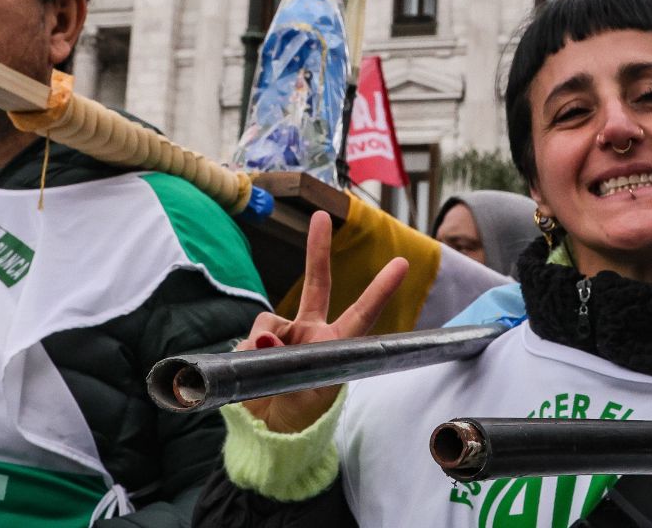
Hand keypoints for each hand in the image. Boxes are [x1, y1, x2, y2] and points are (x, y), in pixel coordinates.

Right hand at [238, 211, 406, 433]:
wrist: (269, 433)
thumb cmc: (299, 416)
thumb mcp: (304, 391)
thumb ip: (286, 361)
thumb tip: (262, 336)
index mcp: (338, 346)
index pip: (363, 314)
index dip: (381, 289)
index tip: (401, 263)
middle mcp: (313, 334)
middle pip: (317, 285)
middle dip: (317, 251)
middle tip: (320, 218)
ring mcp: (285, 336)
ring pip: (271, 318)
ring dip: (266, 339)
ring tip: (266, 366)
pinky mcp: (258, 343)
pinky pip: (254, 333)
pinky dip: (250, 347)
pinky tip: (253, 361)